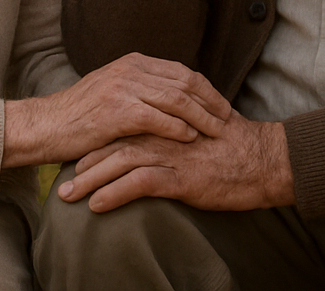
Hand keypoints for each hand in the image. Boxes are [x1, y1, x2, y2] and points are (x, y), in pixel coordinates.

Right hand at [2, 53, 230, 167]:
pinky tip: (191, 138)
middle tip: (228, 117)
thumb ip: (139, 89)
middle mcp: (130, 70)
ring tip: (218, 130)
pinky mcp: (117, 112)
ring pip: (176, 99)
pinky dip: (178, 128)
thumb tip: (173, 98)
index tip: (222, 104)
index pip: (181, 71)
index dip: (206, 88)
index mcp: (132, 63)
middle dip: (210, 100)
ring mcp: (123, 89)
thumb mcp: (111, 91)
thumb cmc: (78, 116)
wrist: (45, 126)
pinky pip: (158, 118)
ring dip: (201, 116)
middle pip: (184, 81)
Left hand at [56, 113, 294, 212]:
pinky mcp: (181, 176)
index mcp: (166, 118)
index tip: (74, 158)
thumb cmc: (234, 147)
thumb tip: (156, 138)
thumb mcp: (200, 129)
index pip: (121, 126)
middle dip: (84, 162)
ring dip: (90, 180)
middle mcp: (164, 132)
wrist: (264, 160)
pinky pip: (139, 184)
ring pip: (119, 162)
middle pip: (113, 142)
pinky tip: (98, 206)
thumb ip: (176, 128)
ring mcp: (171, 153)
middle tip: (60, 181)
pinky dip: (115, 194)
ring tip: (69, 197)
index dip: (96, 143)